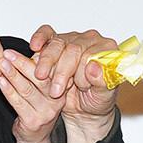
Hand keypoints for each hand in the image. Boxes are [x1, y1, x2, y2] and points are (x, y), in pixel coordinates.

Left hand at [0, 49, 65, 142]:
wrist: (36, 136)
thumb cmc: (37, 106)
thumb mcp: (44, 87)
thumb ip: (40, 69)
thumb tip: (30, 47)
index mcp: (63, 87)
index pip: (53, 69)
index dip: (41, 56)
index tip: (28, 45)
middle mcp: (57, 99)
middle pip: (40, 78)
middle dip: (22, 64)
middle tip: (8, 53)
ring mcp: (46, 112)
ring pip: (27, 89)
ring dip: (13, 75)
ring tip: (2, 64)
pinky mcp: (33, 121)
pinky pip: (18, 102)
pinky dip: (8, 90)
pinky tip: (1, 81)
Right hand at [29, 25, 118, 142]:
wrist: (83, 108)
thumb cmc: (96, 99)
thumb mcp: (103, 96)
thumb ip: (102, 82)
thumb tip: (94, 68)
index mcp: (107, 50)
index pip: (90, 54)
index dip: (82, 72)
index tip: (80, 87)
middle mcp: (91, 41)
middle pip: (73, 49)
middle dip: (62, 72)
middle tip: (56, 91)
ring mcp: (73, 39)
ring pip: (57, 44)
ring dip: (48, 64)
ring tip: (43, 79)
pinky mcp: (57, 41)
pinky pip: (47, 33)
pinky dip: (40, 38)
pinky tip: (35, 47)